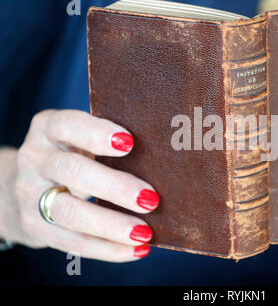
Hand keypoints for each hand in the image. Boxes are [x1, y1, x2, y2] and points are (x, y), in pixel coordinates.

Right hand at [0, 110, 158, 261]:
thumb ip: (107, 141)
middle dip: (114, 187)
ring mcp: (31, 195)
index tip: (129, 143)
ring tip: (144, 232)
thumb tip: (162, 157)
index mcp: (48, 129)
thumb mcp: (77, 139)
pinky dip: (107, 249)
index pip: (68, 125)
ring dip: (111, 225)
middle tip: (150, 199)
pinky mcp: (35, 227)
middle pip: (72, 171)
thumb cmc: (69, 155)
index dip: (97, 133)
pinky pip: (72, 242)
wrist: (18, 186)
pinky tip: (135, 250)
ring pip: (69, 212)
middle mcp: (36, 159)